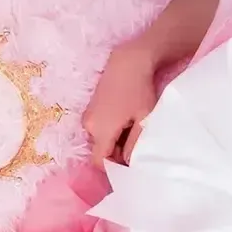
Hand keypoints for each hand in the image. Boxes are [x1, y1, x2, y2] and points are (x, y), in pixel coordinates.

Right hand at [83, 38, 158, 166]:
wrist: (128, 62)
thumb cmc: (139, 91)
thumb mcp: (143, 121)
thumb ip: (135, 145)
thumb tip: (128, 162)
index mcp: (100, 131)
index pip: (99, 162)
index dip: (113, 168)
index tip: (130, 166)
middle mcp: (89, 126)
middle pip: (100, 151)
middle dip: (116, 154)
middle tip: (137, 148)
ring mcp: (88, 116)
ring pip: (100, 140)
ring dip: (114, 142)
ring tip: (133, 131)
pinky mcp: (90, 108)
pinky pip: (99, 128)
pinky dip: (111, 131)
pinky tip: (126, 121)